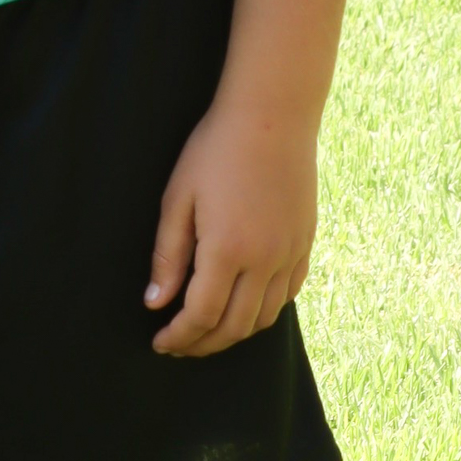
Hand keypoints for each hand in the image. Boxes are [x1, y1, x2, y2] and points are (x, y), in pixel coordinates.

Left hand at [145, 91, 317, 357]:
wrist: (272, 115)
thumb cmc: (215, 149)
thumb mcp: (178, 197)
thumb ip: (168, 255)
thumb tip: (155, 302)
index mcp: (227, 250)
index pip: (201, 315)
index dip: (180, 337)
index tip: (161, 343)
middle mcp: (264, 260)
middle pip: (235, 327)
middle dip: (204, 344)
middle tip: (180, 345)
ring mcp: (290, 253)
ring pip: (264, 317)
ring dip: (234, 333)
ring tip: (209, 329)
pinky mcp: (305, 242)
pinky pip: (288, 294)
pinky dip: (264, 310)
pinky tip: (244, 304)